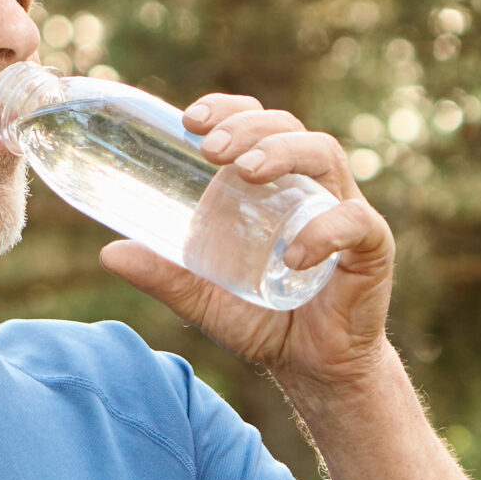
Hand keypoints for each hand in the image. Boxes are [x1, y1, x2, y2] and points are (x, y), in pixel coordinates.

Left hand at [98, 93, 396, 401]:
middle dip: (248, 126)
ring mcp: (344, 212)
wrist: (313, 370)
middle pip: (289, 128)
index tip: (190, 119)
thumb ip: (165, 275)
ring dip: (283, 154)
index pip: (256, 124)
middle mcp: (311, 187)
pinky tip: (291, 253)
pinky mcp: (371, 248)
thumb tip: (110, 253)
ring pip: (325, 155)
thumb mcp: (203, 297)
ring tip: (245, 173)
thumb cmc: (265, 323)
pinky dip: (323, 230)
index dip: (228, 109)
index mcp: (274, 186)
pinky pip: (354, 224)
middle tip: (210, 149)